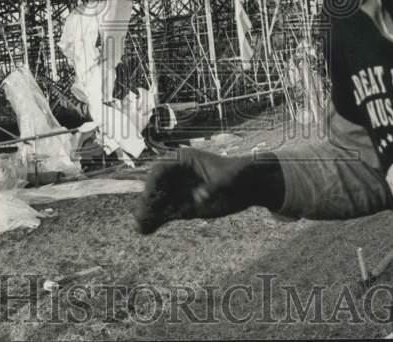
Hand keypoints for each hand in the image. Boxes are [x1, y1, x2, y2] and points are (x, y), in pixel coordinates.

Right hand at [134, 148, 281, 234]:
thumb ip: (215, 186)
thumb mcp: (230, 177)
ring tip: (140, 229)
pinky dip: (156, 221)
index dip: (153, 183)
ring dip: (148, 214)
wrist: (252, 186)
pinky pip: (166, 213)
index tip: (150, 197)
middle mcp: (179, 175)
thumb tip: (200, 197)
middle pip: (156, 187)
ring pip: (159, 203)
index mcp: (185, 160)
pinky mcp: (185, 207)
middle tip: (140, 217)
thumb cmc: (241, 174)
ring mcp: (181, 191)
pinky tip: (145, 231)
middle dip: (148, 202)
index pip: (161, 169)